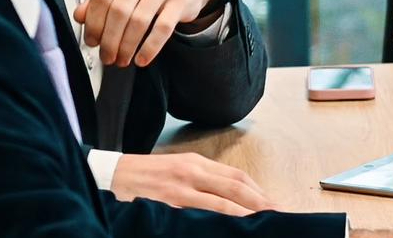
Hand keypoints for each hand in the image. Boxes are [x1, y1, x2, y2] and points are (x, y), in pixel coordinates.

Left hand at [75, 0, 215, 66]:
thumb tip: (79, 16)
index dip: (93, 23)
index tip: (92, 41)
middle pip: (119, 11)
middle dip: (110, 40)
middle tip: (107, 56)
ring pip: (139, 22)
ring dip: (127, 46)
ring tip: (122, 60)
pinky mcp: (181, 0)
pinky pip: (162, 28)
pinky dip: (150, 47)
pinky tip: (142, 59)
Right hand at [109, 152, 272, 215]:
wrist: (113, 176)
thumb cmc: (148, 175)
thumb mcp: (179, 169)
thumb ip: (205, 179)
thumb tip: (234, 195)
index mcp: (196, 163)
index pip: (237, 176)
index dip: (258, 191)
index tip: (274, 204)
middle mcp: (191, 173)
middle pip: (235, 188)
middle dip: (260, 203)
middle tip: (279, 215)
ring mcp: (179, 191)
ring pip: (221, 204)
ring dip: (244, 216)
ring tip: (262, 225)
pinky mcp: (167, 207)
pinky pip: (198, 216)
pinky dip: (217, 223)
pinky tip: (229, 229)